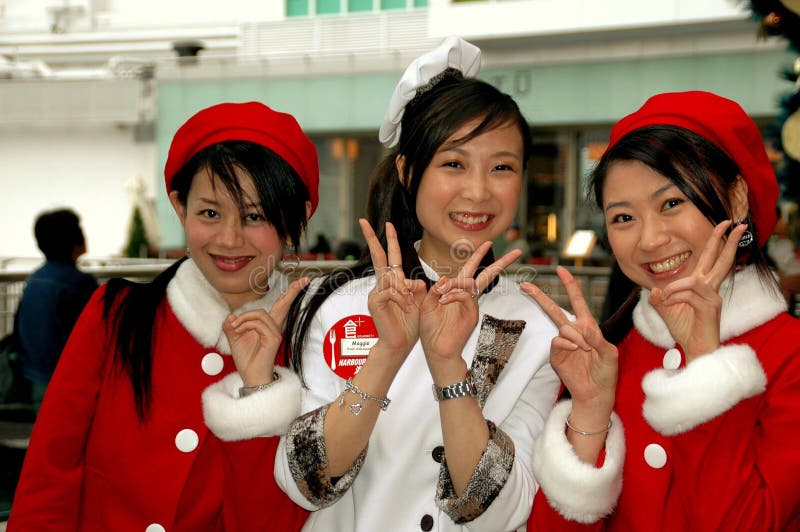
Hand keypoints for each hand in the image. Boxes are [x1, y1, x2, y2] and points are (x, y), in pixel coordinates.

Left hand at [223, 277, 310, 386]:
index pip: (281, 306)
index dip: (290, 293)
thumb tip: (231, 316)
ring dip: (244, 318)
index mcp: (268, 325)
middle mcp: (275, 328)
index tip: (303, 281)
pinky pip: (257, 323)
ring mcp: (275, 333)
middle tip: (304, 280)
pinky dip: (245, 324)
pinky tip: (238, 331)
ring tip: (234, 328)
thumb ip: (232, 326)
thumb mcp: (234, 339)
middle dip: (292, 291)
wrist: (250, 377)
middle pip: (284, 304)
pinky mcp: (273, 339)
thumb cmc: (246, 360)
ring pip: (260, 313)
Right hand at [359, 219, 426, 360]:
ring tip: (409, 306)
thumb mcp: (419, 301)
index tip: (388, 225)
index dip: (390, 240)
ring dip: (405, 291)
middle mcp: (382, 284)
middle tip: (363, 222)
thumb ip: (417, 288)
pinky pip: (391, 291)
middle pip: (378, 256)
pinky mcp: (374, 300)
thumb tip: (414, 281)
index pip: (390, 256)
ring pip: (392, 278)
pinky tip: (405, 307)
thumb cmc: (409, 324)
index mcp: (393, 282)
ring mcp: (376, 292)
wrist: (399, 344)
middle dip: (372, 238)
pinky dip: (402, 298)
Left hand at [419, 243, 521, 381]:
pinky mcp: (472, 314)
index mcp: (457, 291)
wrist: (436, 349)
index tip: (487, 242)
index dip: (478, 255)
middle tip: (518, 251)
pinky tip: (444, 300)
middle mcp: (468, 297)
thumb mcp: (427, 303)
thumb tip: (444, 278)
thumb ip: (434, 289)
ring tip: (440, 294)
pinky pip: (466, 296)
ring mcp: (472, 305)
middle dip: (502, 263)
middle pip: (488, 275)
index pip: (470, 269)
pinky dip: (454, 294)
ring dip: (455, 283)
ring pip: (471, 283)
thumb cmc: (430, 328)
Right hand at [521, 267, 617, 415]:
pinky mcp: (556, 354)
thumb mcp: (610, 354)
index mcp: (588, 326)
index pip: (577, 301)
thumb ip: (598, 339)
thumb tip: (583, 328)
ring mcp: (563, 343)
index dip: (570, 285)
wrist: (595, 392)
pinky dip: (566, 344)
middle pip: (554, 310)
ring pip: (562, 328)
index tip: (561, 270)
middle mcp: (573, 331)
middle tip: (524, 285)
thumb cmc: (606, 372)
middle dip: (539, 297)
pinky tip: (575, 350)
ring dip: (575, 337)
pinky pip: (557, 341)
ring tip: (584, 349)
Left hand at [649, 220, 744, 360]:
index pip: (711, 259)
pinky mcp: (711, 308)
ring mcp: (713, 297)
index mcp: (703, 284)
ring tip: (665, 298)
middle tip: (731, 223)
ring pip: (695, 280)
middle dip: (725, 240)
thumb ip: (659, 298)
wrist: (693, 349)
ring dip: (675, 288)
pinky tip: (668, 305)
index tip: (725, 225)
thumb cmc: (685, 329)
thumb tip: (654, 291)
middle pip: (721, 259)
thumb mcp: (666, 310)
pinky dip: (674, 298)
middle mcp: (711, 288)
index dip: (718, 241)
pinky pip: (689, 295)